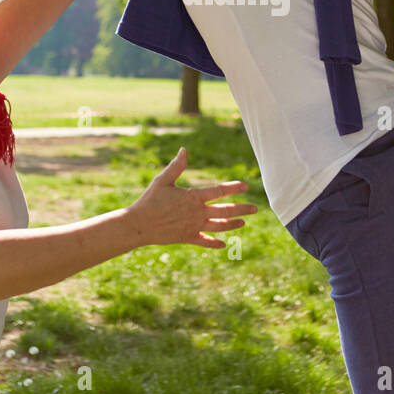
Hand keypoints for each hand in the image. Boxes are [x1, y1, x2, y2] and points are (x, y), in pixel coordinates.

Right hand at [127, 147, 255, 248]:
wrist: (139, 225)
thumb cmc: (149, 200)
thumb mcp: (162, 180)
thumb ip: (176, 166)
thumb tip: (184, 150)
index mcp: (192, 197)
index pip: (218, 191)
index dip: (233, 188)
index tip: (246, 186)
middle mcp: (197, 213)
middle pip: (224, 211)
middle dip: (241, 209)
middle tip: (255, 208)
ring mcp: (193, 227)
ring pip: (218, 227)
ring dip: (232, 225)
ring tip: (243, 222)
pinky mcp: (187, 238)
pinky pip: (204, 242)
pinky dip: (214, 243)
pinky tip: (224, 244)